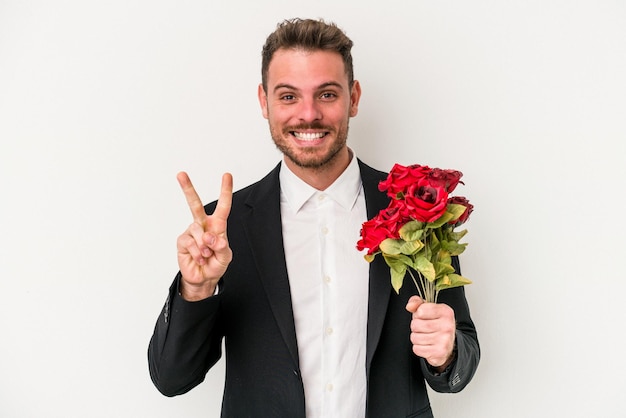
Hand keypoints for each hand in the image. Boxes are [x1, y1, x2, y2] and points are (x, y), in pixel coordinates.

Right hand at [176, 171, 232, 300]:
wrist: (203, 279)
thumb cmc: (215, 264)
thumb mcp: (225, 256)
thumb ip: (221, 246)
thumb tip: (211, 237)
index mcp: (217, 225)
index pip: (223, 206)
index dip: (225, 191)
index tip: (227, 175)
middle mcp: (203, 225)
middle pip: (195, 204)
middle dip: (187, 189)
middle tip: (181, 174)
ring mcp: (191, 232)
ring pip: (198, 230)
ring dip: (205, 246)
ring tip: (207, 255)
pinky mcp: (182, 241)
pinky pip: (190, 242)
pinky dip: (197, 252)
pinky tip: (199, 257)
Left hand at [405, 296, 455, 370]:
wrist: (447, 343)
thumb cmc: (435, 323)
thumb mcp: (428, 308)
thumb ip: (417, 302)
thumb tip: (410, 306)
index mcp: (445, 312)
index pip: (420, 311)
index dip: (418, 314)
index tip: (423, 316)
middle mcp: (447, 325)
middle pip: (416, 325)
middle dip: (415, 327)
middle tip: (424, 328)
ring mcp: (444, 340)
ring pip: (415, 338)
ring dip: (416, 337)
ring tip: (425, 336)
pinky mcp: (439, 352)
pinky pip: (417, 349)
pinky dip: (419, 348)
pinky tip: (427, 345)